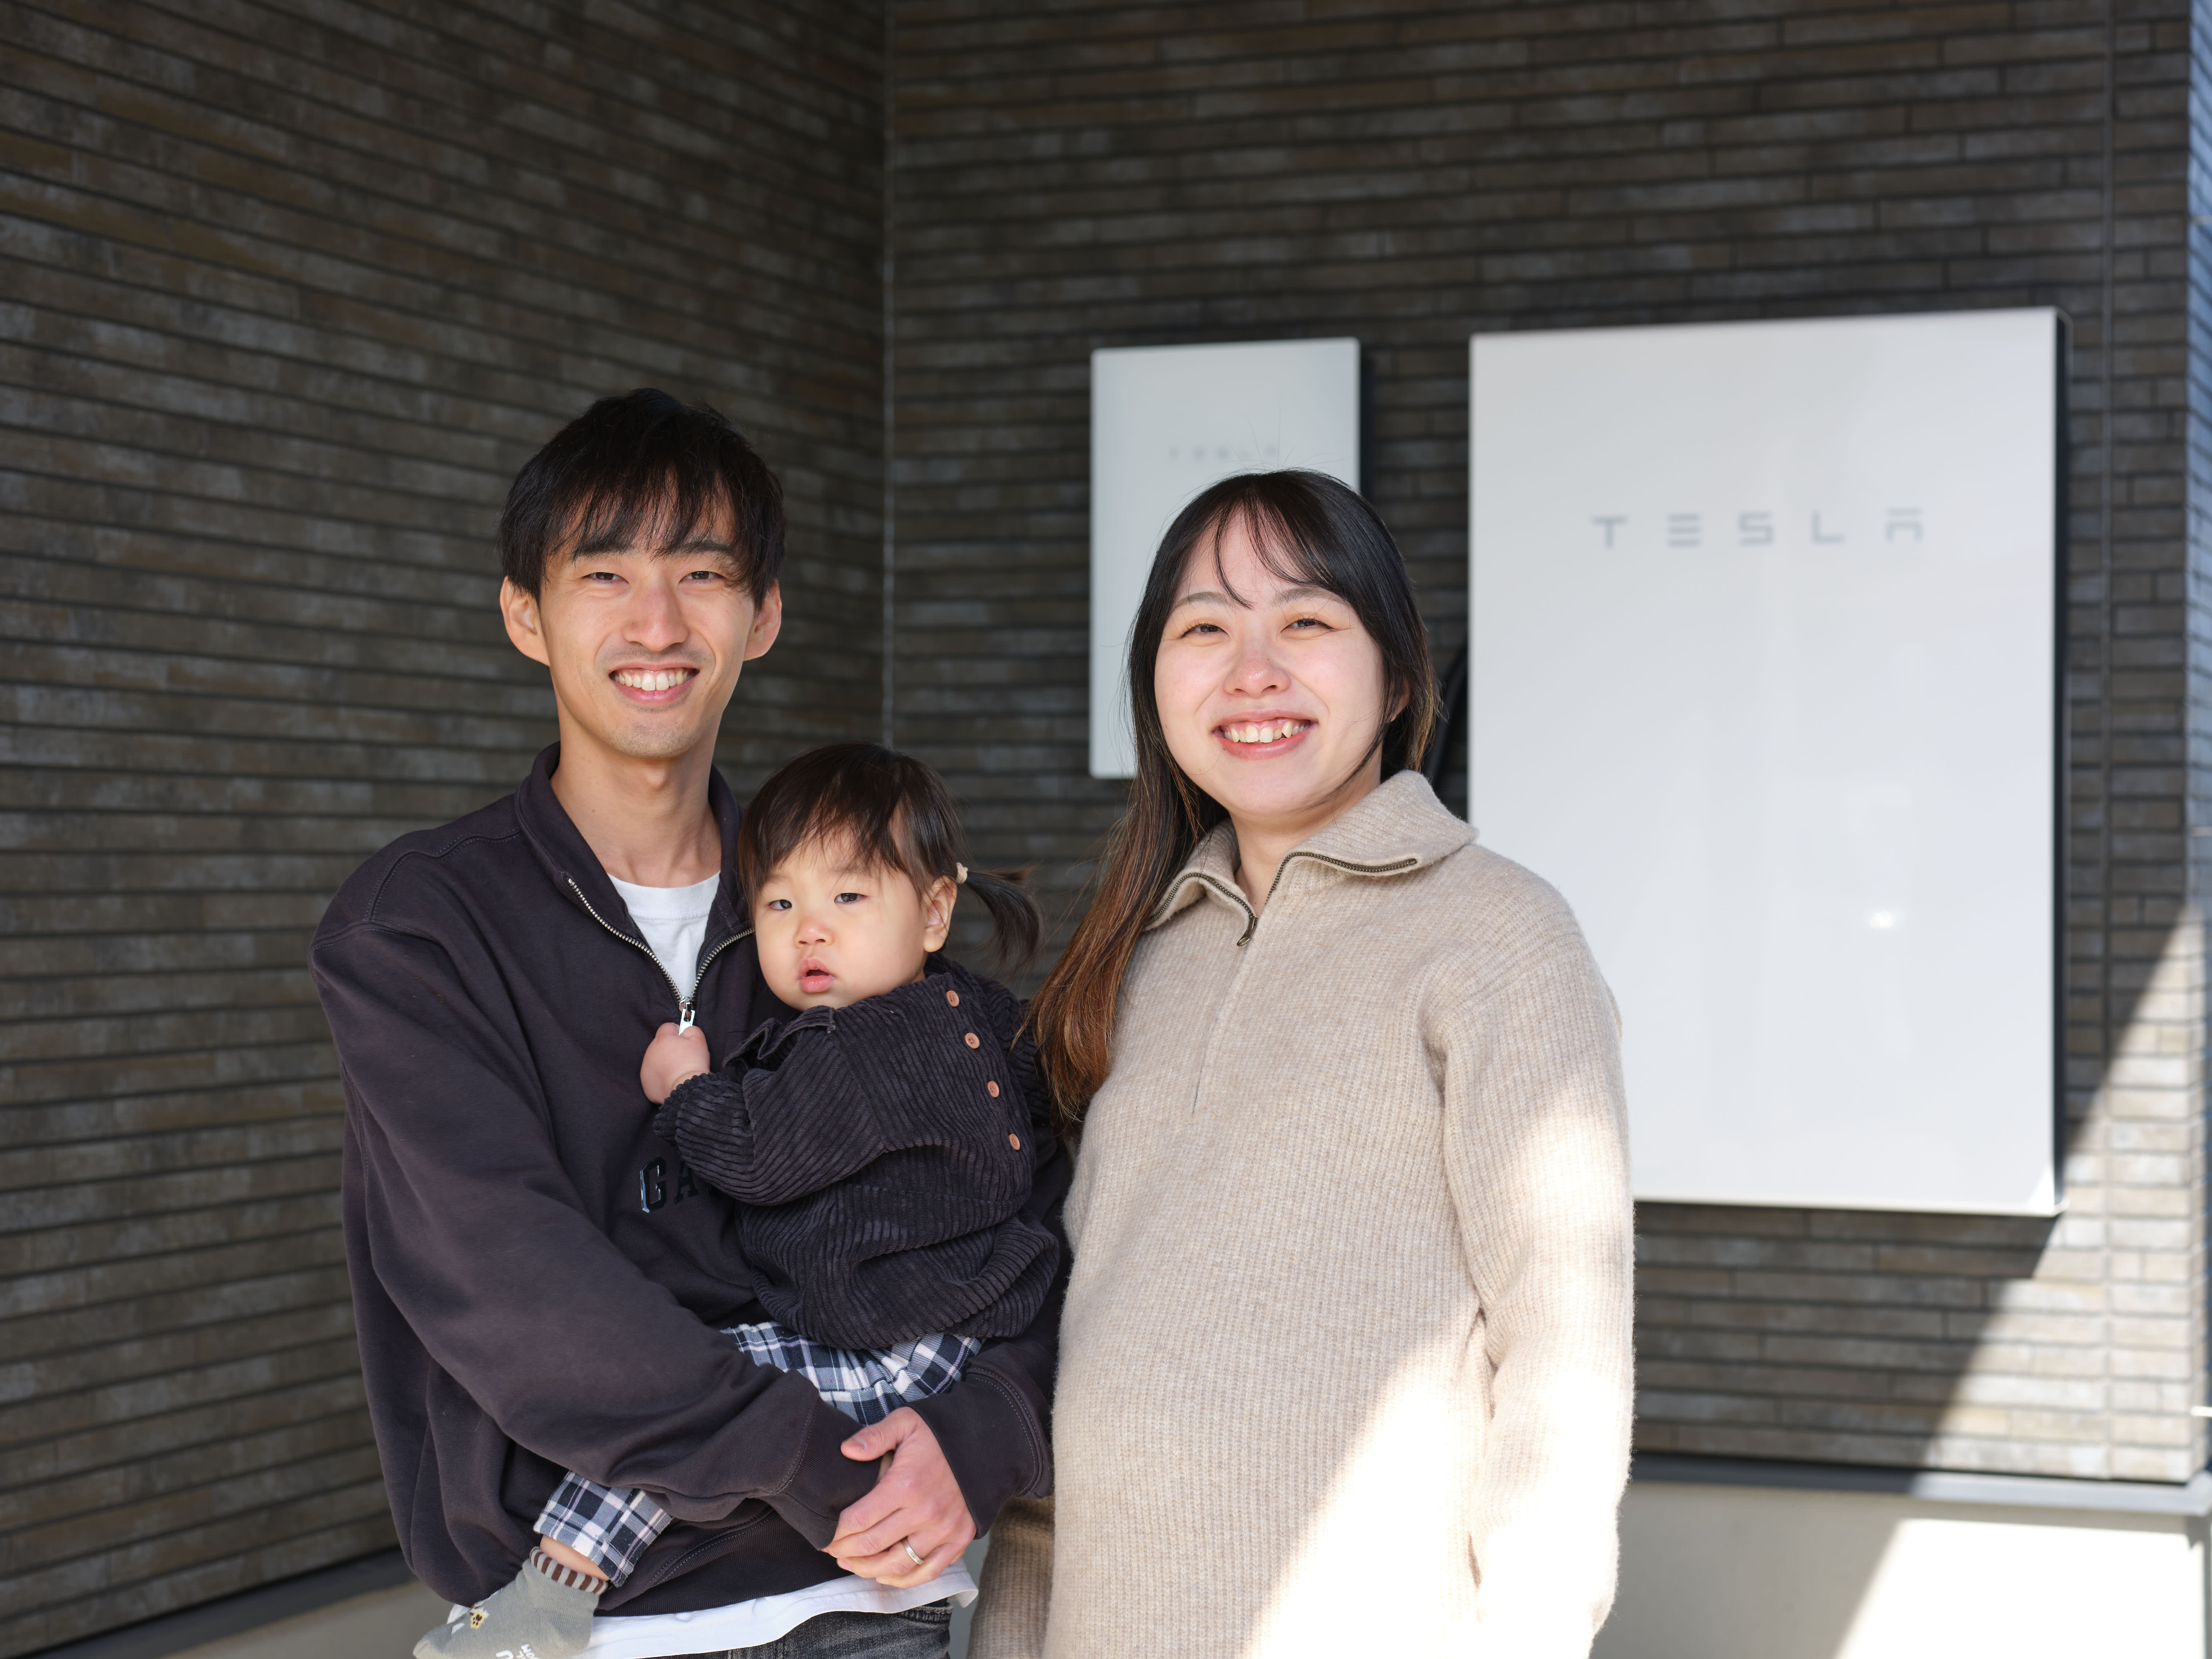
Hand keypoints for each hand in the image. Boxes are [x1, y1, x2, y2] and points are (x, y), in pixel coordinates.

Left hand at [640, 1022, 709, 1103]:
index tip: (684, 1041)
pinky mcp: (646, 1081)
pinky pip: (653, 1075)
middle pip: (660, 1044)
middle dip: (670, 1048)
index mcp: (663, 1039)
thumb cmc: (693, 1064)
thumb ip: (691, 1029)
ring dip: (664, 1062)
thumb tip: (685, 1030)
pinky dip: (660, 1076)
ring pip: (656, 1059)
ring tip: (677, 1071)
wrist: (687, 1089)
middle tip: (683, 1058)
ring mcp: (646, 1067)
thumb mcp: (699, 1040)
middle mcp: (651, 1050)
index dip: (677, 1032)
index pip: (667, 1027)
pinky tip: (671, 1080)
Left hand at [824, 1407, 974, 1586]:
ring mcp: (944, 1530)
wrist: (988, 1443)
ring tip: (851, 1563)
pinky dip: (903, 1579)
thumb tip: (846, 1450)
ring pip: (897, 1566)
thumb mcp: (906, 1422)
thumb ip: (874, 1436)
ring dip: (868, 1569)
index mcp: (906, 1484)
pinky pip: (927, 1572)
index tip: (824, 1534)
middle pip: (873, 1546)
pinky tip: (885, 1574)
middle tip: (831, 1550)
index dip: (835, 1532)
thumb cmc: (943, 1433)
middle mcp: (925, 1513)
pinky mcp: (959, 1540)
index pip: (859, 1519)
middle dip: (845, 1552)